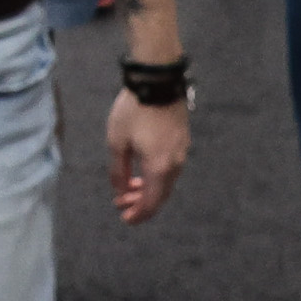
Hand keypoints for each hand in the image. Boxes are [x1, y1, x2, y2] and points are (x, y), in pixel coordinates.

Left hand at [106, 89, 189, 224]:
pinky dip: (156, 176)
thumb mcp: (117, 142)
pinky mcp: (182, 142)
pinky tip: (143, 172)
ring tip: (129, 188)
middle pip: (161, 195)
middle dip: (141, 203)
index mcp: (159, 168)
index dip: (138, 214)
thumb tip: (121, 192)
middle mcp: (175, 164)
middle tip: (122, 204)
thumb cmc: (134, 111)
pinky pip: (170, 169)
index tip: (125, 218)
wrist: (158, 82)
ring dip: (148, 189)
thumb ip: (118, 171)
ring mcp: (182, 153)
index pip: (151, 203)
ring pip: (166, 182)